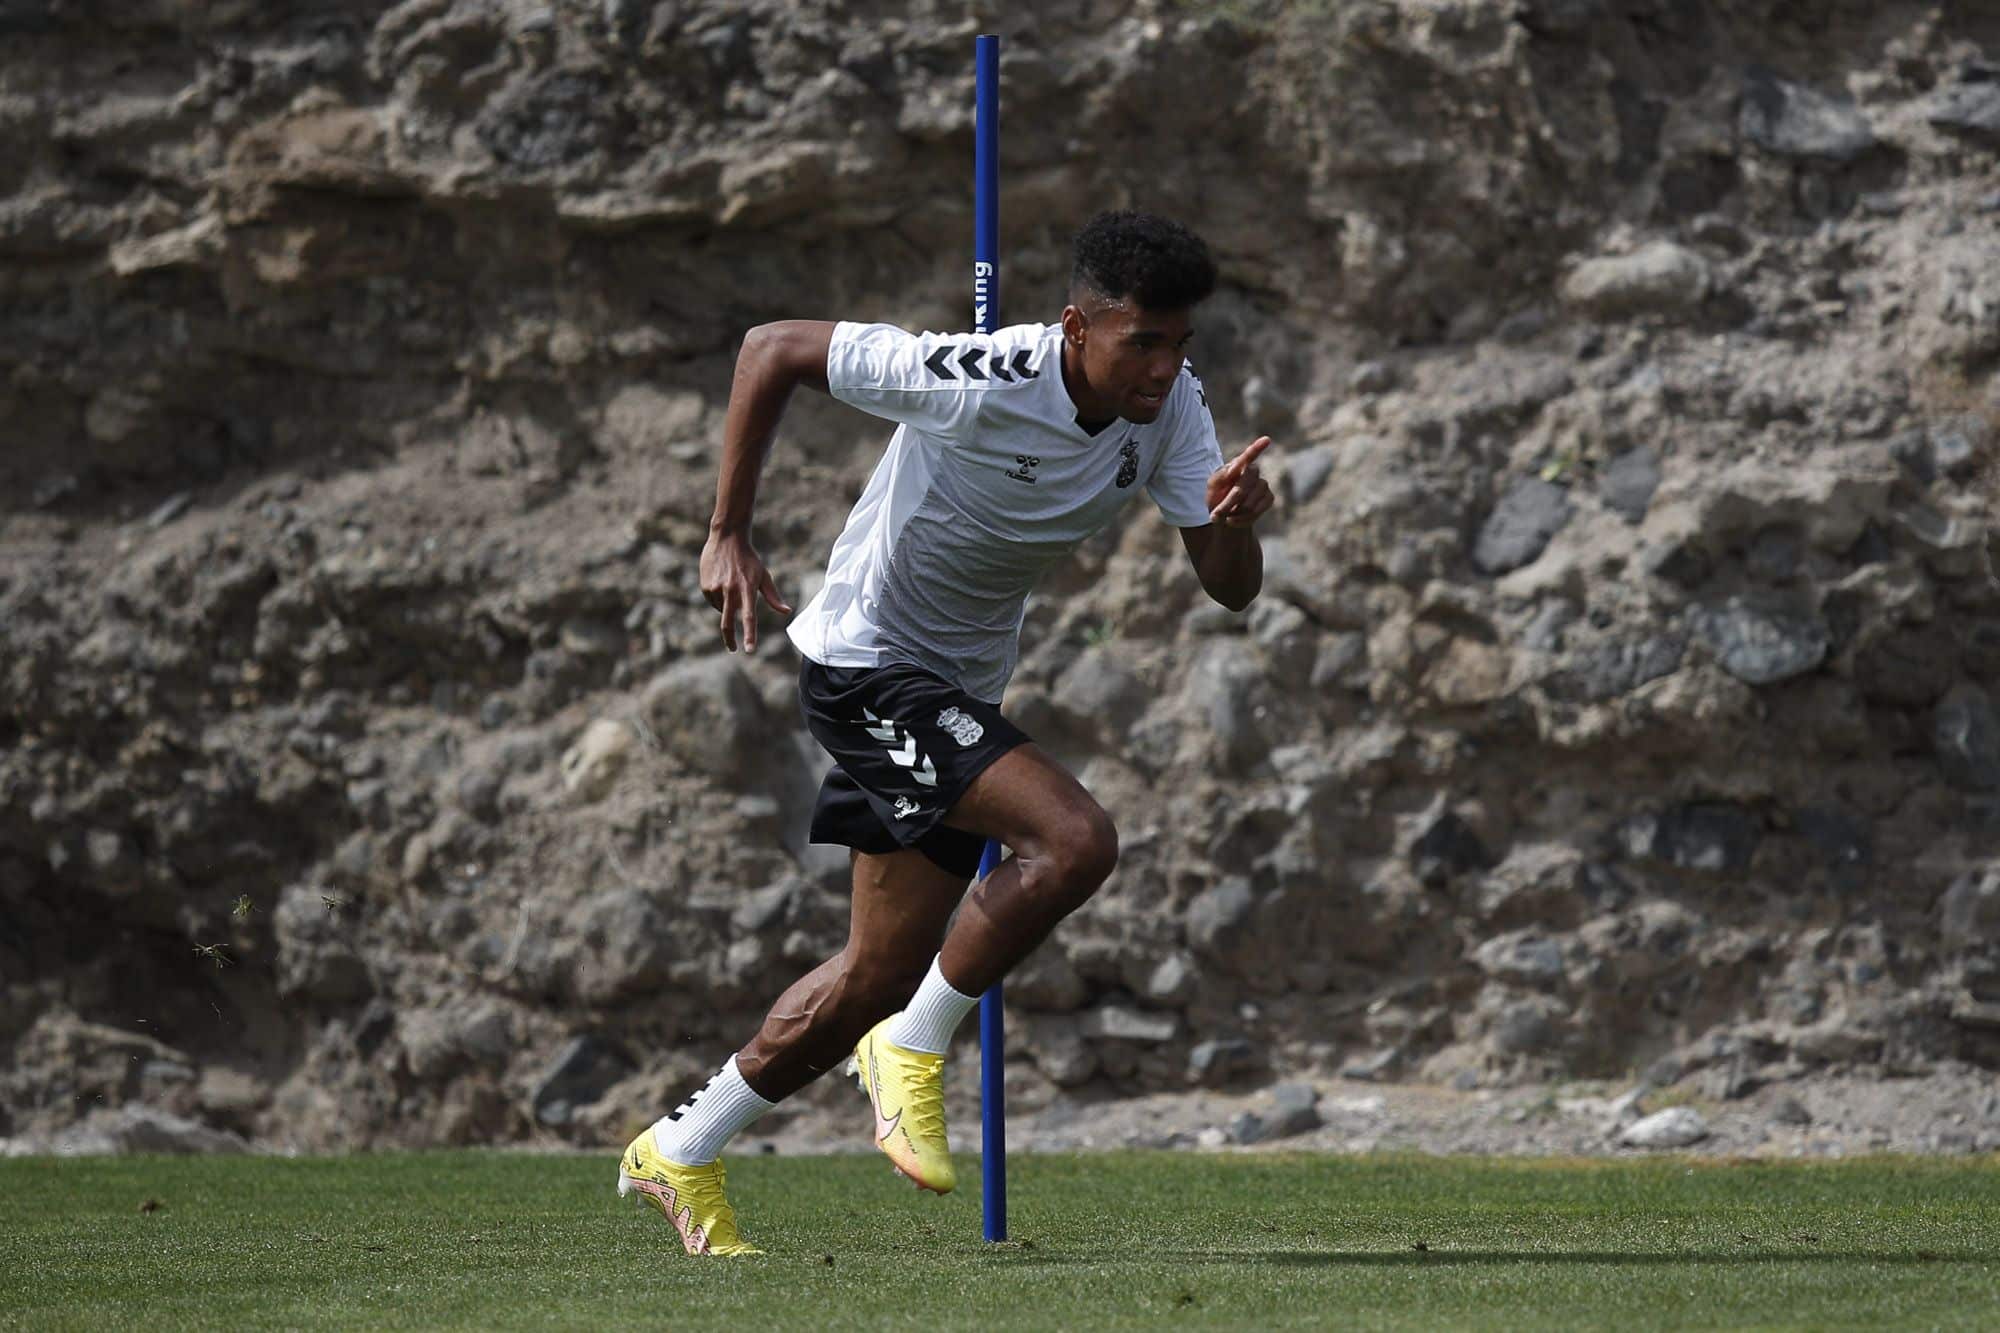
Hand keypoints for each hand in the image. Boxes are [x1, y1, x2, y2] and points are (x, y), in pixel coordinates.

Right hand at [699, 529, 792, 652]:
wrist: (727, 538)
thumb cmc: (749, 559)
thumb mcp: (763, 575)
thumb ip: (773, 596)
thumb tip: (786, 612)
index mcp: (747, 589)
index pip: (749, 617)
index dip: (749, 635)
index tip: (749, 650)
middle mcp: (731, 590)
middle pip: (727, 623)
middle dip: (730, 640)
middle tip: (733, 649)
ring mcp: (716, 588)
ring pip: (721, 610)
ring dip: (727, 608)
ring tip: (732, 587)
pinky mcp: (705, 586)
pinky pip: (713, 602)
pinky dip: (718, 599)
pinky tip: (722, 584)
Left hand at [1205, 436, 1275, 527]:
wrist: (1226, 517)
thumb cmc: (1217, 497)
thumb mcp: (1212, 487)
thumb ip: (1220, 477)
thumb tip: (1235, 468)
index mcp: (1238, 465)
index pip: (1248, 455)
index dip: (1257, 448)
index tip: (1266, 440)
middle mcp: (1253, 472)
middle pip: (1243, 486)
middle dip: (1228, 502)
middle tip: (1215, 515)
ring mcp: (1263, 484)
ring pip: (1250, 501)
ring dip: (1234, 512)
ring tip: (1225, 517)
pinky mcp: (1269, 498)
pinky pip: (1257, 510)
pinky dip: (1243, 519)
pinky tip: (1234, 520)